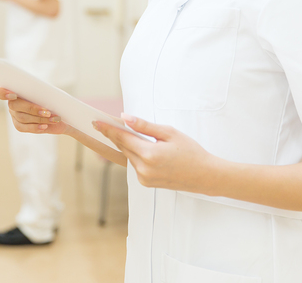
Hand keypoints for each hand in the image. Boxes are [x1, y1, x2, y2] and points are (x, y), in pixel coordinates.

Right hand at [0, 86, 71, 135]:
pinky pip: (24, 128)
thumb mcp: (47, 91)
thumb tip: (46, 94)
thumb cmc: (50, 97)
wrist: (57, 111)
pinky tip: (45, 126)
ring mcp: (14, 115)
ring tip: (53, 119)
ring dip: (39, 118)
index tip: (14, 95)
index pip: (0, 90)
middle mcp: (11, 102)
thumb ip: (42, 91)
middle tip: (47, 111)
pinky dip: (36, 127)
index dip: (2, 92)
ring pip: (22, 117)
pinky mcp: (19, 125)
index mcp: (15, 89)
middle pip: (15, 105)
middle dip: (32, 108)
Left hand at [93, 114, 218, 193]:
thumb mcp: (169, 133)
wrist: (205, 175)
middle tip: (104, 123)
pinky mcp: (146, 183)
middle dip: (115, 135)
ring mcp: (144, 178)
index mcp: (149, 154)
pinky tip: (142, 149)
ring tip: (128, 134)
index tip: (95, 122)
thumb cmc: (190, 151)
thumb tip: (125, 118)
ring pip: (129, 156)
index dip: (108, 129)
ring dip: (127, 145)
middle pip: (123, 147)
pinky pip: (135, 165)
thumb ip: (145, 126)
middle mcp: (144, 168)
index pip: (122, 138)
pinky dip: (135, 155)